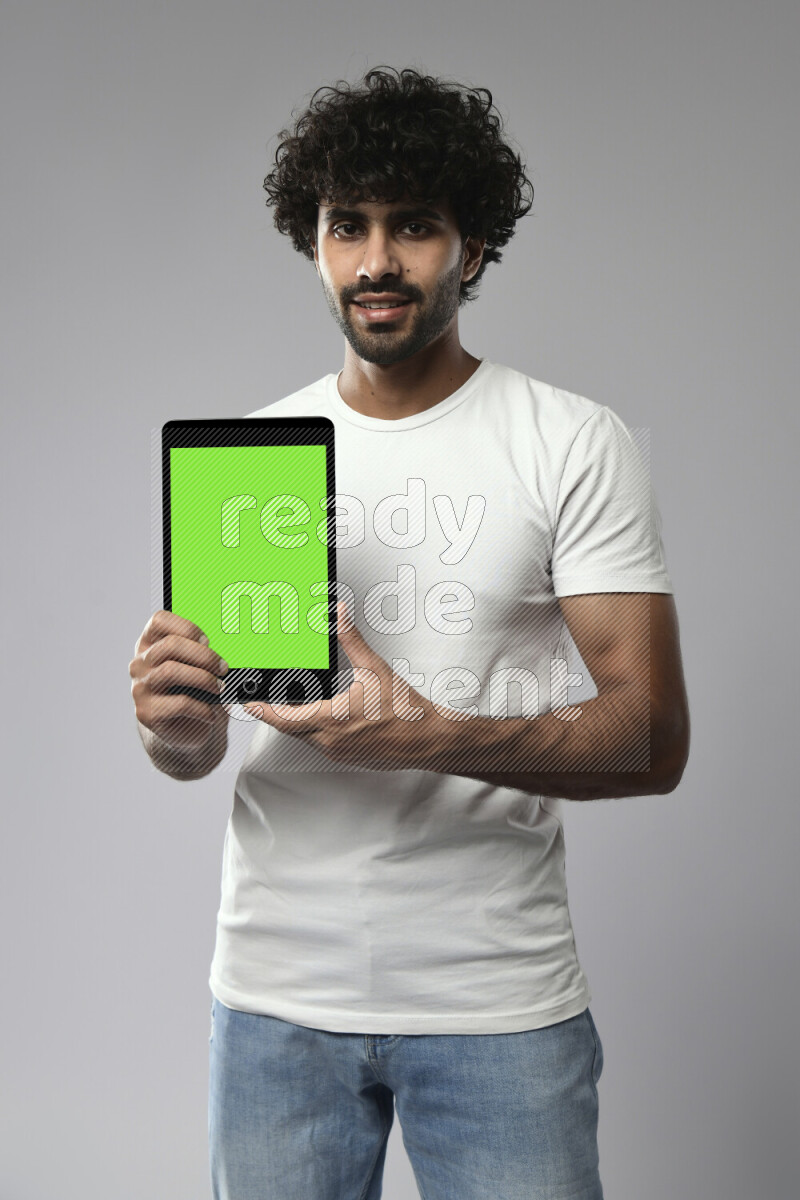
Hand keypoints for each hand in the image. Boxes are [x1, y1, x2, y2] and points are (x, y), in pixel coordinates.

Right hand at [129, 610, 230, 749]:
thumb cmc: (190, 691)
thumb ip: (201, 653)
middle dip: (204, 655)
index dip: (187, 627)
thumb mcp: (194, 667)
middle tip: (223, 667)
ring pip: (171, 671)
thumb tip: (227, 649)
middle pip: (170, 645)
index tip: (208, 641)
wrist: (179, 729)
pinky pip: (179, 703)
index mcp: (149, 645)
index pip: (159, 621)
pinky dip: (202, 707)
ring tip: (220, 687)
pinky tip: (211, 712)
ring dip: (204, 678)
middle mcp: (140, 663)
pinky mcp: (147, 712)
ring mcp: (140, 688)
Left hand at [241, 603, 465, 769]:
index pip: (284, 717)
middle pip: (289, 728)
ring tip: (288, 705)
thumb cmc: (406, 711)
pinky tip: (320, 717)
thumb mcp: (375, 668)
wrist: (427, 739)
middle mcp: (330, 740)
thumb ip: (352, 640)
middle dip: (274, 714)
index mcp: (331, 718)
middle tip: (260, 701)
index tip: (247, 702)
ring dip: (295, 722)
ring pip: (304, 737)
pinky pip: (320, 744)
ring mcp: (338, 752)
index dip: (262, 710)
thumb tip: (340, 615)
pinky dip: (313, 730)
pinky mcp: (347, 757)